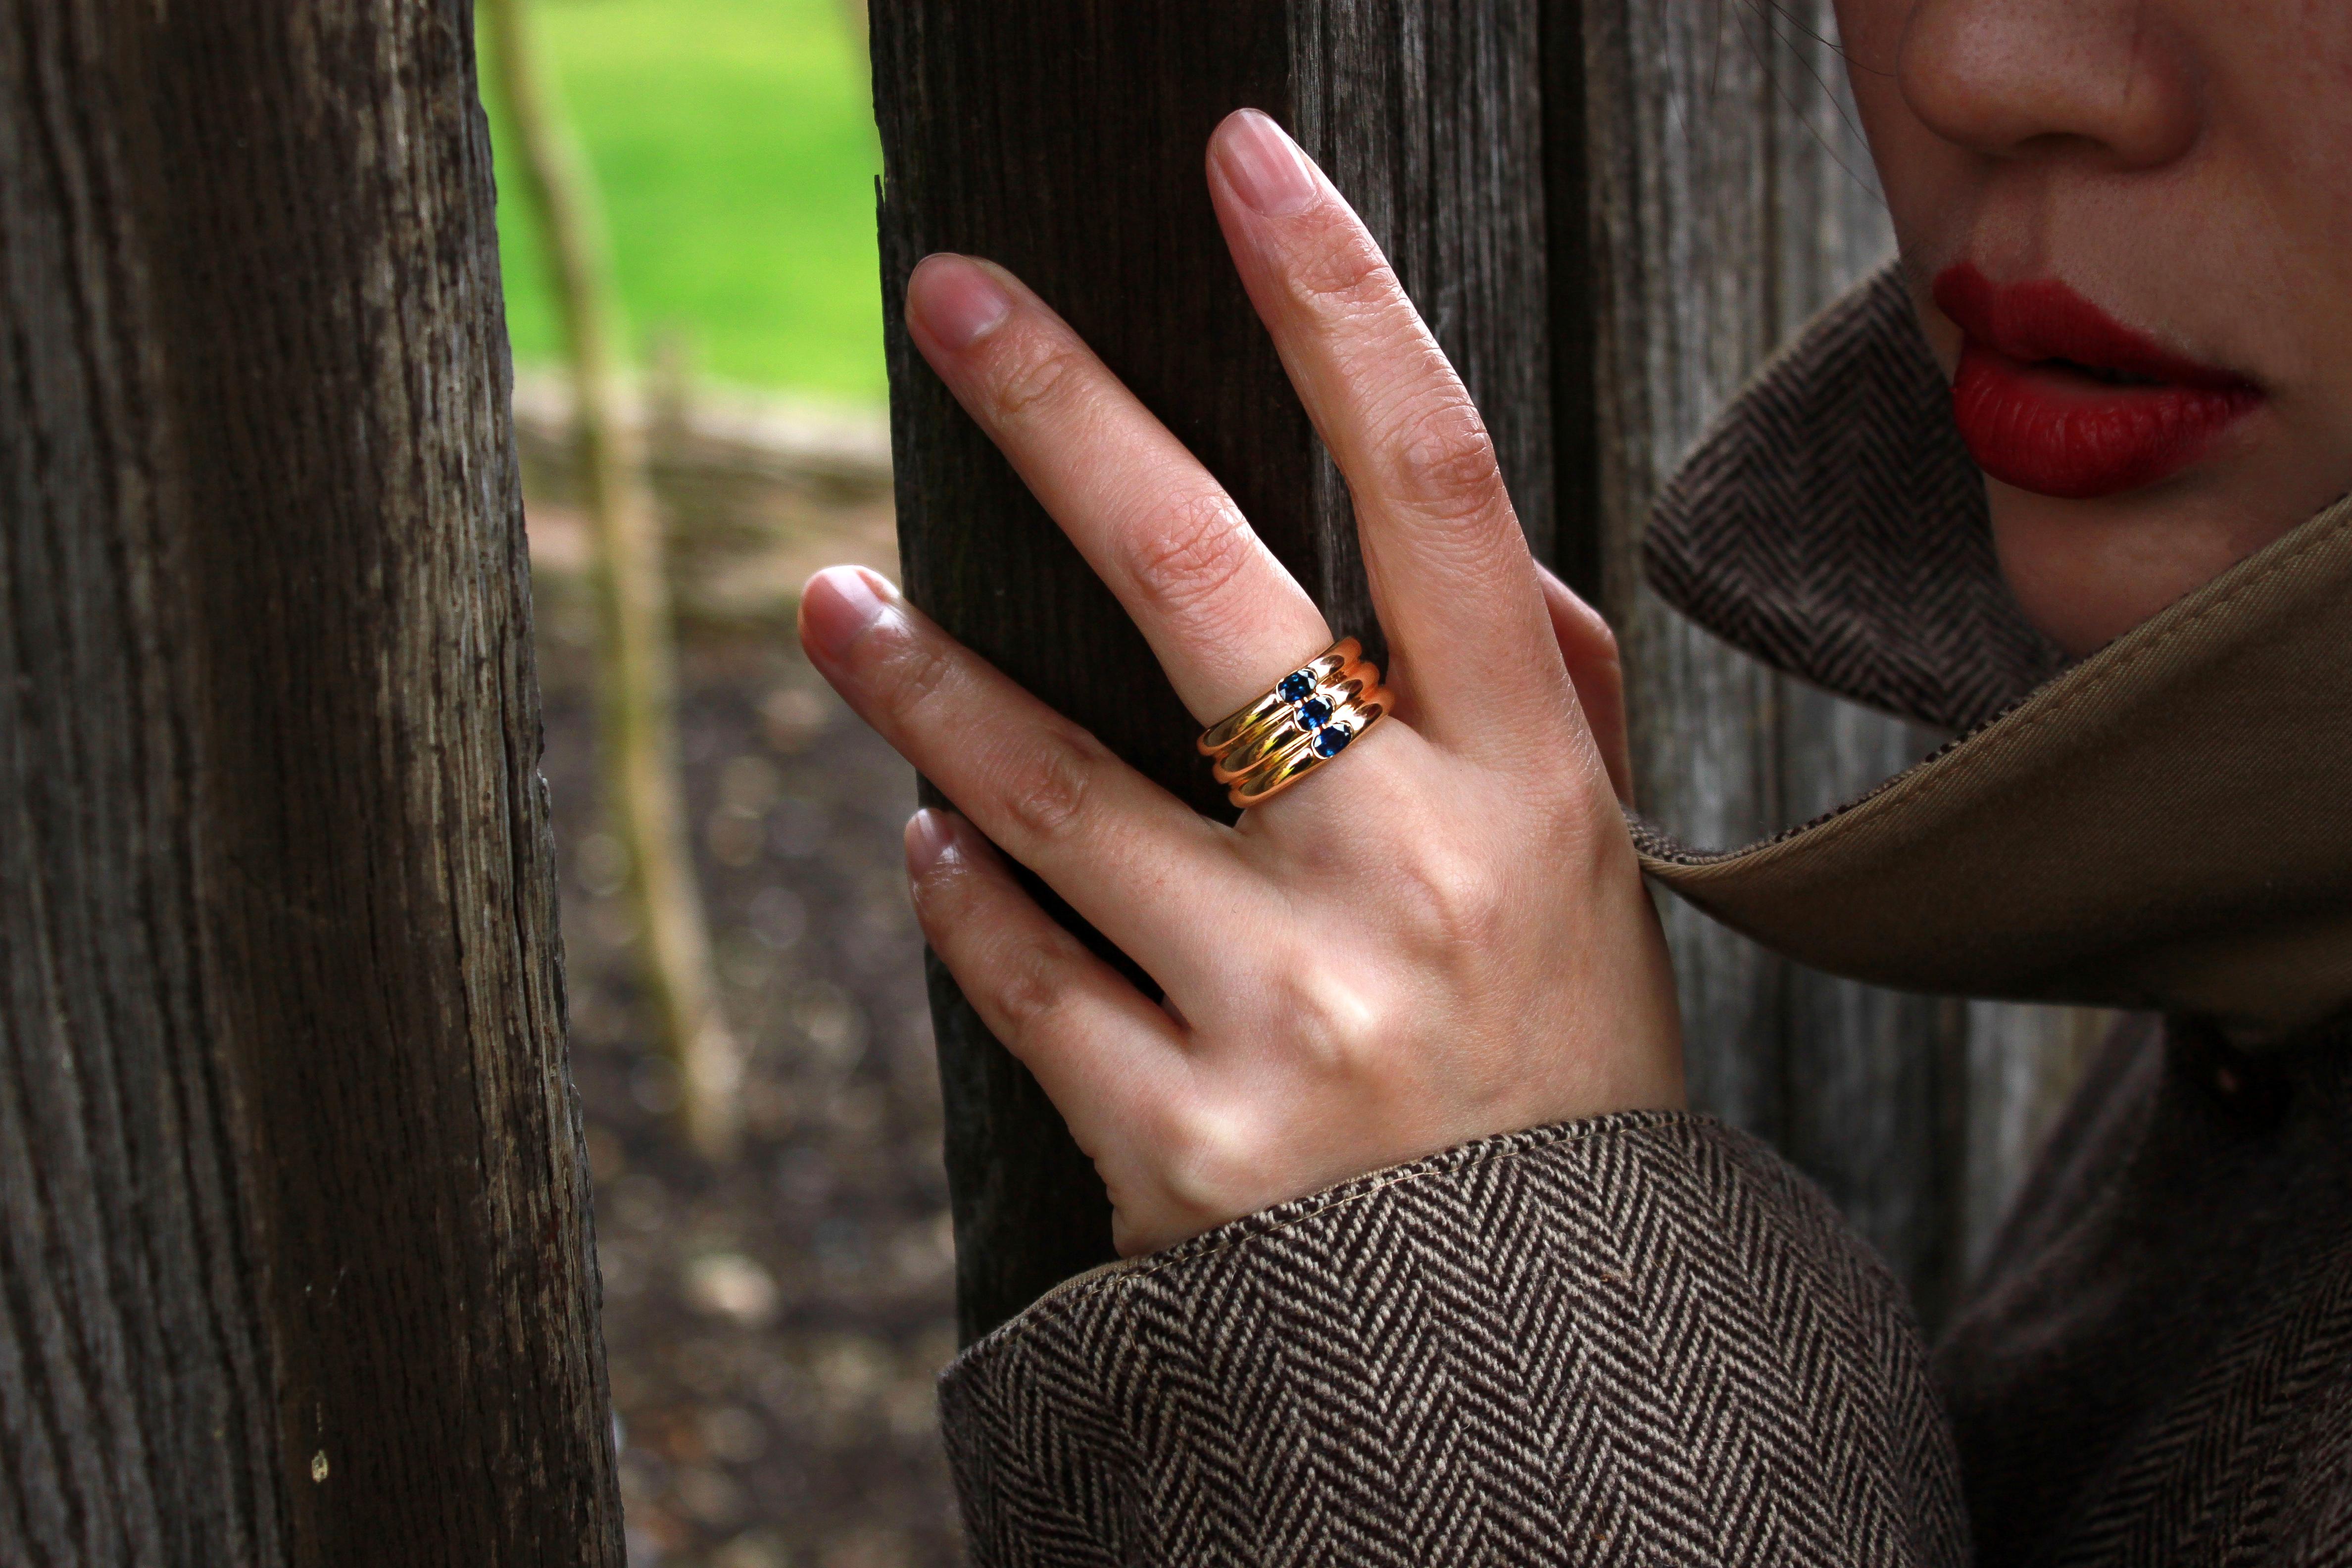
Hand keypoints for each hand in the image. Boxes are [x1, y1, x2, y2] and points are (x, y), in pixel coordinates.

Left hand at [800, 109, 1680, 1255]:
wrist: (1542, 1368)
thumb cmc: (1554, 1081)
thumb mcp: (1595, 884)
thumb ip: (1543, 702)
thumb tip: (1452, 554)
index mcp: (1531, 792)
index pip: (1437, 487)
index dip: (1340, 302)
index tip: (1244, 163)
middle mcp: (1410, 879)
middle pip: (1205, 585)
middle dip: (1065, 413)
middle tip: (950, 294)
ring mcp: (1289, 1017)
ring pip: (1044, 789)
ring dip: (919, 679)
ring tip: (830, 602)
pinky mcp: (1180, 1144)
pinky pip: (1016, 972)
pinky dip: (958, 892)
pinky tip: (931, 845)